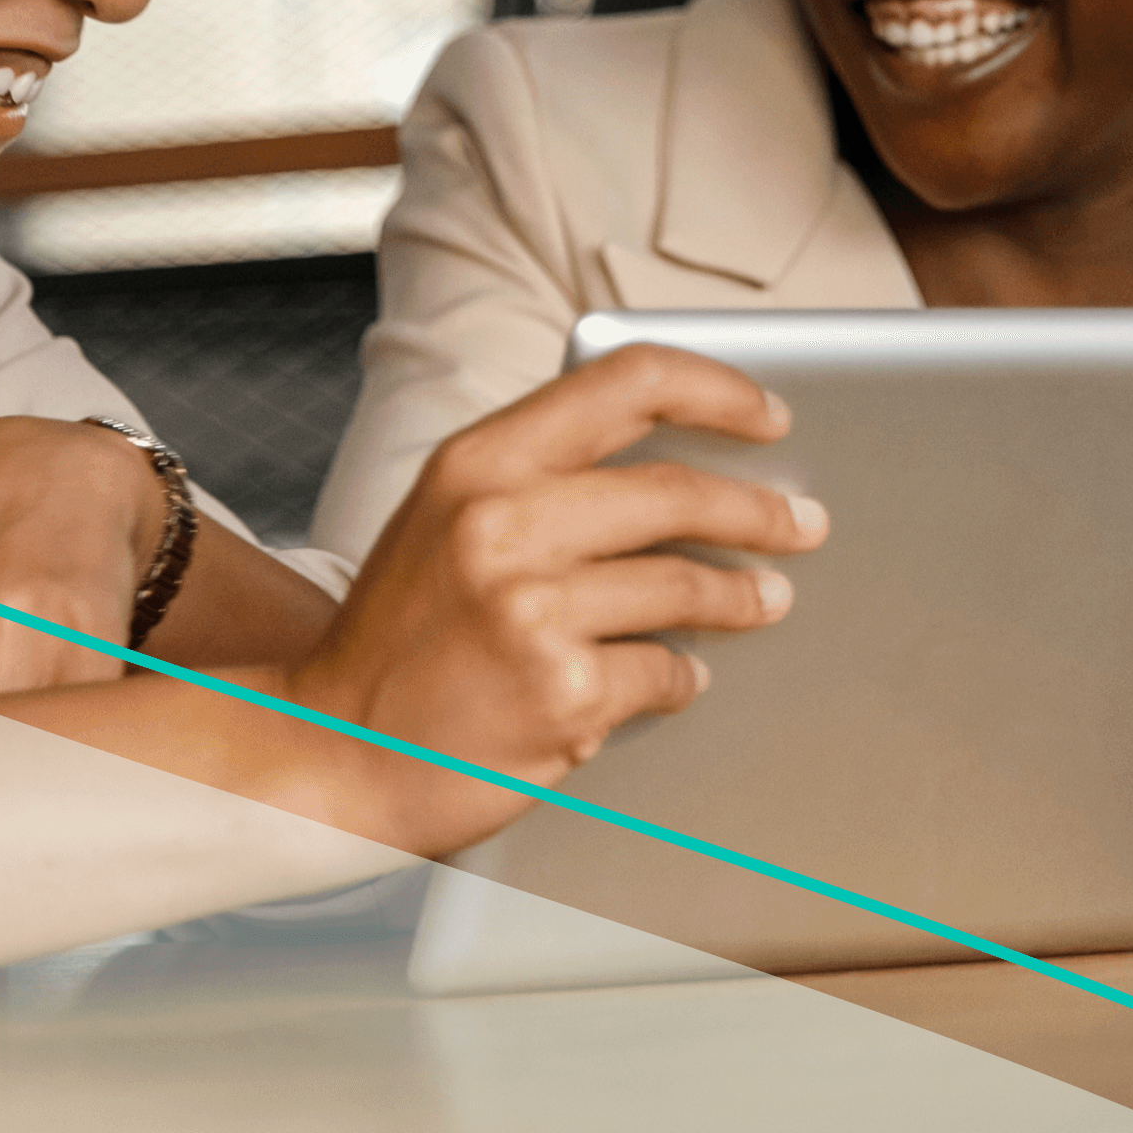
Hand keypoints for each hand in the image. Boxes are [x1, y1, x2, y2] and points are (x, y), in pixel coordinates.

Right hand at [287, 342, 825, 855]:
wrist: (330, 748)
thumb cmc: (399, 638)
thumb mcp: (444, 518)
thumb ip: (540, 479)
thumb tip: (681, 466)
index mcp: (477, 461)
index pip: (627, 383)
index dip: (718, 390)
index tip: (770, 414)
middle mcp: (502, 522)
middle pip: (677, 491)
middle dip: (759, 510)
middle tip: (802, 523)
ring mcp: (533, 609)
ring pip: (685, 585)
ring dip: (741, 596)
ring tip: (766, 600)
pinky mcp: (563, 690)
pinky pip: (664, 671)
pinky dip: (681, 677)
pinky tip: (679, 678)